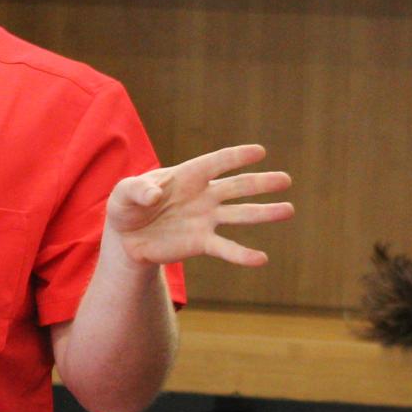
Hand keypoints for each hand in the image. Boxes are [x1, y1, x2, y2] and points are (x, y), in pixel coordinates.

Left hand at [106, 144, 292, 266]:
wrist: (126, 238)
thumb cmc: (127, 206)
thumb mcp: (123, 193)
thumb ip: (137, 190)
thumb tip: (154, 195)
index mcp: (187, 175)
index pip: (216, 162)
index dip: (236, 157)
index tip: (260, 151)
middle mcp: (203, 195)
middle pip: (237, 186)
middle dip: (261, 182)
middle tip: (285, 180)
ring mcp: (206, 219)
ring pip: (240, 215)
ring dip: (264, 213)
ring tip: (288, 210)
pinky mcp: (201, 243)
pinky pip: (225, 248)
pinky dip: (242, 254)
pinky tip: (261, 259)